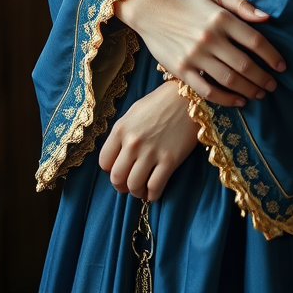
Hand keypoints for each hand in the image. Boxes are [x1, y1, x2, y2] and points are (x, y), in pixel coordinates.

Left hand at [99, 82, 198, 200]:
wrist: (187, 97)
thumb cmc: (160, 103)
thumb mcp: (133, 113)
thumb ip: (122, 134)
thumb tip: (117, 156)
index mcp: (121, 129)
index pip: (104, 162)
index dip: (110, 170)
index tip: (119, 170)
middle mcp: (133, 143)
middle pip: (117, 178)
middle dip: (121, 186)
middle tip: (128, 185)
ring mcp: (151, 152)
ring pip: (134, 186)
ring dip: (136, 192)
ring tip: (141, 189)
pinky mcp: (169, 161)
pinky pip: (154, 188)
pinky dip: (152, 195)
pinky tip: (153, 192)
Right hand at [116, 0, 286, 107]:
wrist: (153, 12)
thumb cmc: (190, 5)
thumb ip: (242, 5)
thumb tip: (267, 18)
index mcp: (221, 18)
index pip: (256, 41)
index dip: (272, 56)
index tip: (282, 67)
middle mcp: (210, 37)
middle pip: (245, 65)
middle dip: (264, 78)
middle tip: (273, 85)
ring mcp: (195, 55)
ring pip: (229, 80)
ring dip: (249, 90)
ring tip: (260, 94)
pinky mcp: (182, 69)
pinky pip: (208, 91)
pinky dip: (227, 99)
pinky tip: (239, 101)